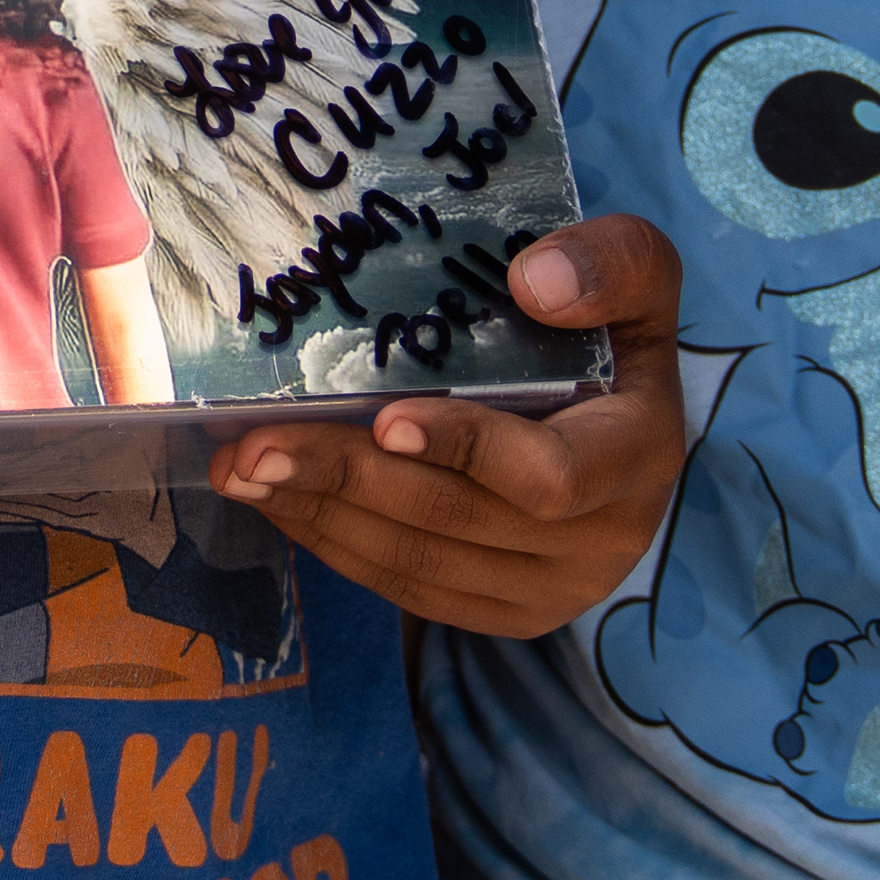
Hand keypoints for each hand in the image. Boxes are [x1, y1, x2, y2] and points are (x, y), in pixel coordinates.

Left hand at [202, 215, 685, 636]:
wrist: (628, 430)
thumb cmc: (611, 336)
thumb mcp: (638, 277)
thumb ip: (613, 264)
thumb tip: (534, 281)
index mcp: (636, 457)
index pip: (548, 476)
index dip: (463, 450)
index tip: (383, 420)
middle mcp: (601, 543)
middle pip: (453, 522)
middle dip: (344, 480)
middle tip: (255, 444)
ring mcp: (550, 591)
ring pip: (418, 564)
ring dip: (320, 515)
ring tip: (241, 468)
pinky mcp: (503, 615)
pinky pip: (408, 589)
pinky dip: (334, 544)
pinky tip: (278, 499)